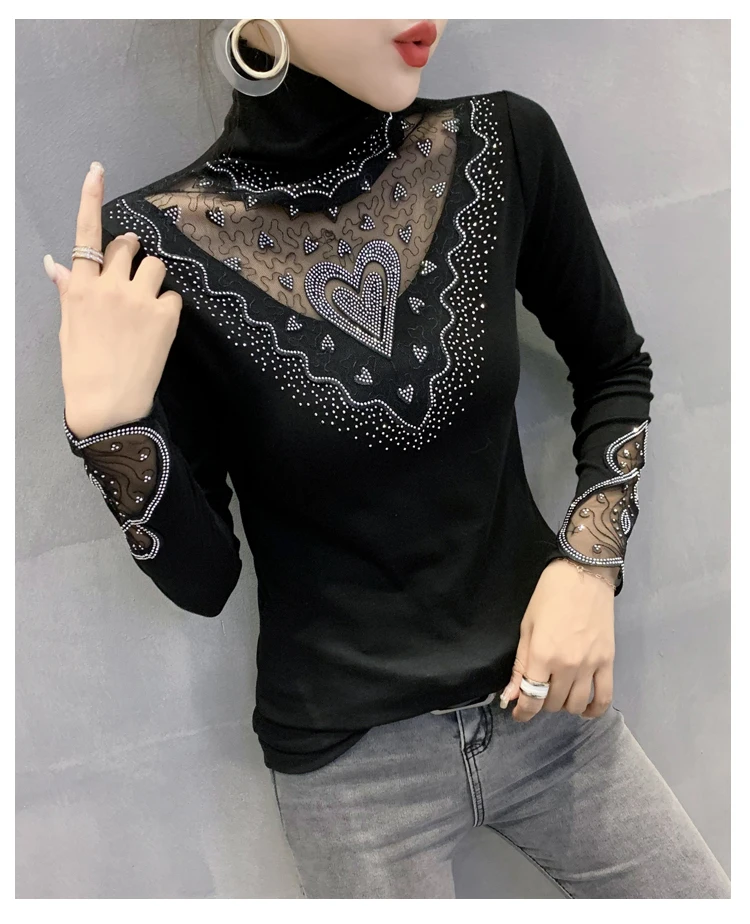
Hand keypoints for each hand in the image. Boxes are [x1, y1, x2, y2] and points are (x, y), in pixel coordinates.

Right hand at [45, 161, 182, 438]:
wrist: (108, 405)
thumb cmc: (83, 369)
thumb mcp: (68, 327)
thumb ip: (68, 291)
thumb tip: (55, 264)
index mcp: (80, 288)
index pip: (85, 235)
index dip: (91, 198)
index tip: (98, 170)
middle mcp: (109, 286)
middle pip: (128, 246)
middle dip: (132, 254)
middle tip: (132, 279)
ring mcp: (139, 299)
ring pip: (155, 265)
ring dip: (153, 279)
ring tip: (146, 306)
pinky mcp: (165, 315)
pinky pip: (173, 296)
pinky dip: (168, 306)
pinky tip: (158, 326)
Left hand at [499, 558, 615, 721]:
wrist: (583, 576)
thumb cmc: (548, 597)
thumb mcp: (527, 627)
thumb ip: (520, 665)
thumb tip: (511, 696)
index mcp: (542, 655)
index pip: (531, 698)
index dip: (522, 712)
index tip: (518, 713)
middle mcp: (567, 666)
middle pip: (553, 703)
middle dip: (541, 703)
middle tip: (538, 691)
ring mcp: (590, 666)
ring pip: (577, 704)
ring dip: (564, 706)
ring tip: (558, 694)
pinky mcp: (608, 662)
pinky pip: (604, 697)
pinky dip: (594, 709)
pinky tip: (585, 709)